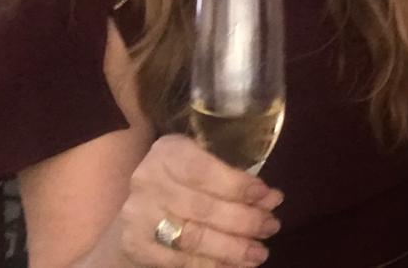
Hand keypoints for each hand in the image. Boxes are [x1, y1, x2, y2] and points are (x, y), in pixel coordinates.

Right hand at [118, 135, 282, 266]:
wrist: (139, 208)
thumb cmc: (183, 179)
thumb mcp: (203, 164)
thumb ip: (232, 178)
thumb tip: (271, 199)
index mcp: (169, 152)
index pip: (205, 171)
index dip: (239, 186)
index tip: (270, 196)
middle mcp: (148, 181)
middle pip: (203, 207)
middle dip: (244, 220)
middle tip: (271, 226)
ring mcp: (139, 215)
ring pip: (193, 237)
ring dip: (232, 248)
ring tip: (259, 253)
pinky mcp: (136, 245)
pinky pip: (179, 261)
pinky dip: (211, 265)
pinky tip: (234, 265)